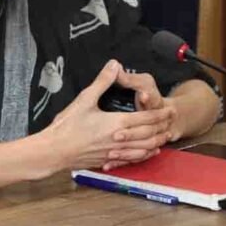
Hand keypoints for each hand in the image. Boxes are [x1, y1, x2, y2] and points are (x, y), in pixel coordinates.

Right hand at [44, 60, 171, 170]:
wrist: (54, 151)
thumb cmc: (67, 126)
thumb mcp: (85, 99)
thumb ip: (102, 81)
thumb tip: (114, 64)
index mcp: (116, 123)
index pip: (146, 119)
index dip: (160, 115)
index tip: (170, 110)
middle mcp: (119, 140)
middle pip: (148, 135)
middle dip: (162, 128)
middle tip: (171, 122)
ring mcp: (114, 153)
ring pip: (143, 149)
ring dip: (156, 143)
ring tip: (165, 137)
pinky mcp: (107, 161)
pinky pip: (132, 160)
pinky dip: (144, 155)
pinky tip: (147, 153)